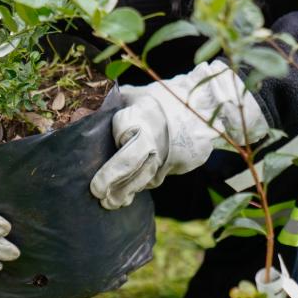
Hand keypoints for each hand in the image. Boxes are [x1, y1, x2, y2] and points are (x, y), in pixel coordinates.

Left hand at [90, 60, 267, 209]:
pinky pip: (158, 177)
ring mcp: (170, 152)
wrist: (208, 104)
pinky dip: (144, 185)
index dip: (113, 141)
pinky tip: (130, 193)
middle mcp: (156, 135)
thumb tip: (90, 112)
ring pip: (145, 176)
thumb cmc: (166, 98)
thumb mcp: (140, 94)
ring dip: (127, 191)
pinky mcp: (181, 163)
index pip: (122, 132)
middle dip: (112, 178)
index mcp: (143, 113)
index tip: (101, 149)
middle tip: (97, 192)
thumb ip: (118, 103)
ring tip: (110, 203)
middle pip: (131, 161)